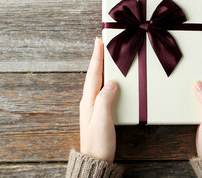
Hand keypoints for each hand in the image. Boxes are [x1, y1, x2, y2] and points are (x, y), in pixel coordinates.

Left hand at [79, 37, 117, 162]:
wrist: (96, 160)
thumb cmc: (98, 142)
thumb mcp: (102, 119)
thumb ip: (105, 99)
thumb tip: (111, 82)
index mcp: (88, 100)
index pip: (93, 73)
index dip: (96, 57)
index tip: (99, 41)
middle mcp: (89, 101)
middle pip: (95, 75)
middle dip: (99, 59)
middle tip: (104, 45)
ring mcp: (94, 107)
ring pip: (99, 82)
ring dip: (103, 69)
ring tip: (109, 58)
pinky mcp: (101, 113)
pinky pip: (104, 91)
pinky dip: (108, 81)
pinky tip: (113, 81)